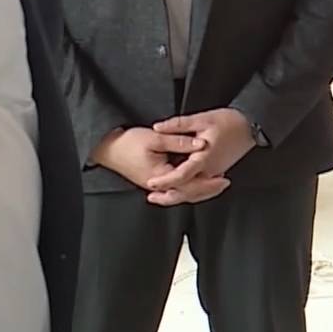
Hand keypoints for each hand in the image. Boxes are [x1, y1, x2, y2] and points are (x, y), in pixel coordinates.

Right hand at [90, 126, 229, 203]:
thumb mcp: (156, 138)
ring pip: (182, 192)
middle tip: (225, 182)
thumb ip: (180, 142)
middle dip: (207, 189)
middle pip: (187, 193)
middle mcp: (158, 185)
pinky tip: (201, 180)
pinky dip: (190, 185)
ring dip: (200, 189)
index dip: (207, 182)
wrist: (107, 147)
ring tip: (218, 182)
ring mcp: (157, 184)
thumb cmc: (128, 143)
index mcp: (159, 177)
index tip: (222, 177)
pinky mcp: (156, 180)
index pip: (188, 185)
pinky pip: (177, 187)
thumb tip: (201, 144)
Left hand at [147, 108, 258, 201]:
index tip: (151, 183)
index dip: (165, 181)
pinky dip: (190, 191)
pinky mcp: (218, 171)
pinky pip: (202, 187)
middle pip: (188, 191)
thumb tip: (158, 127)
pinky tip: (181, 189)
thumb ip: (178, 124)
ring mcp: (215, 172)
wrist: (251, 125)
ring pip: (196, 192)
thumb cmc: (230, 122)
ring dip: (178, 196)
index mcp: (204, 158)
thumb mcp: (202, 118)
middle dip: (169, 196)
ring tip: (162, 196)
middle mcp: (210, 169)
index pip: (181, 175)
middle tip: (151, 197)